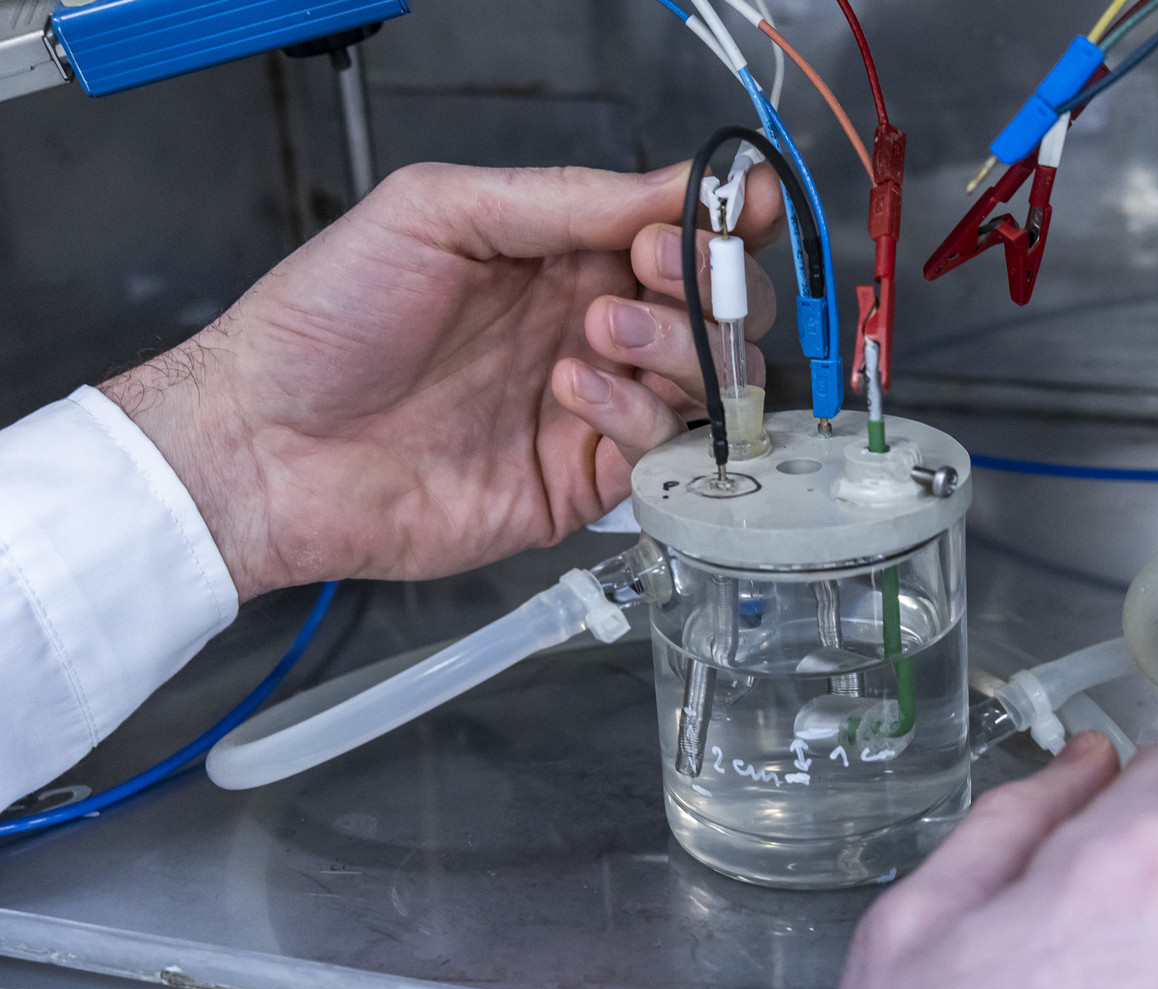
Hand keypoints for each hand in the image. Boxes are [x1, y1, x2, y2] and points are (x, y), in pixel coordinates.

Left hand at [99, 162, 782, 601]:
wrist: (266, 444)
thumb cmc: (326, 322)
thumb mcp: (439, 214)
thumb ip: (565, 200)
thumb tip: (674, 186)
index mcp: (560, 257)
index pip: (681, 235)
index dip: (725, 223)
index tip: (739, 209)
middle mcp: (589, 331)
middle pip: (720, 311)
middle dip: (712, 287)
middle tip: (656, 271)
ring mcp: (592, 409)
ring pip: (708, 381)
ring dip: (674, 346)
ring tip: (594, 331)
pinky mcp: (581, 482)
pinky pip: (659, 449)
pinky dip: (635, 413)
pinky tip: (571, 393)